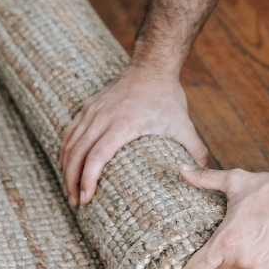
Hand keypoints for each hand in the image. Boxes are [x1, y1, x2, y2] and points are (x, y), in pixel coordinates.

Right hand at [58, 66, 207, 206]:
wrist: (152, 66)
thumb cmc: (167, 97)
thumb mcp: (184, 124)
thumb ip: (195, 151)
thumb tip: (204, 176)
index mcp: (122, 124)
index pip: (96, 156)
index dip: (88, 179)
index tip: (86, 198)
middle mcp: (102, 118)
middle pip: (77, 154)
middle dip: (72, 182)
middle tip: (76, 202)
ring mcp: (92, 112)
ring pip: (70, 144)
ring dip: (65, 169)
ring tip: (69, 191)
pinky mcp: (88, 108)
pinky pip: (70, 133)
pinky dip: (64, 151)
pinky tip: (64, 166)